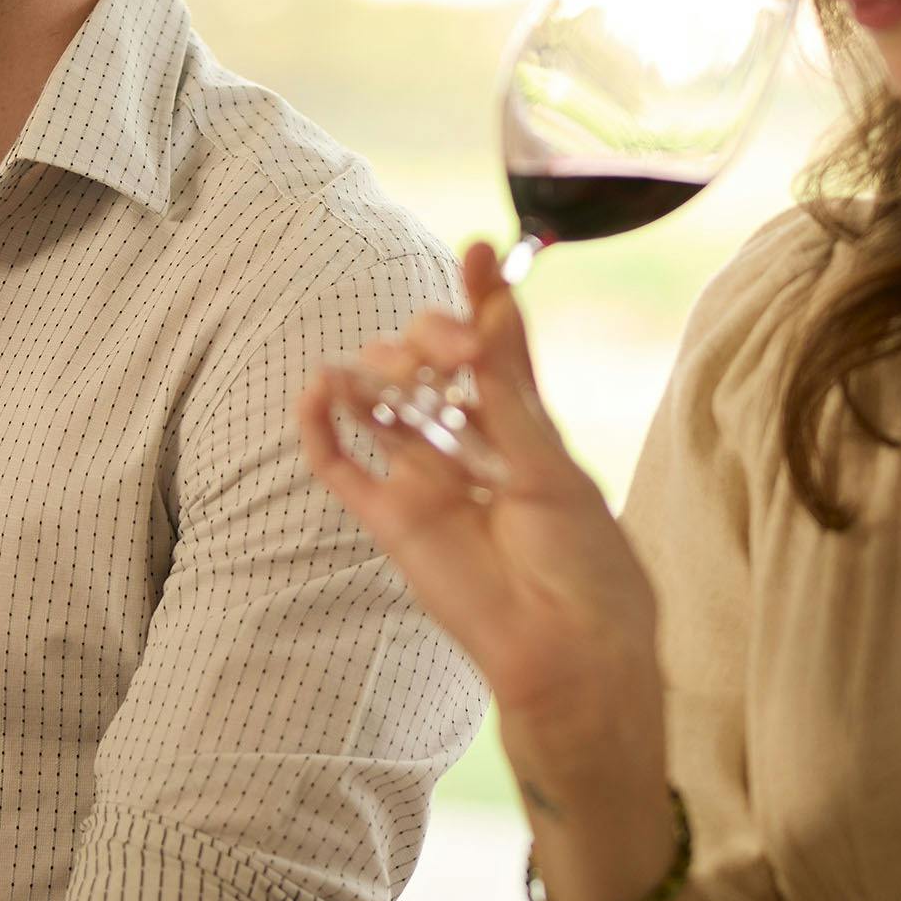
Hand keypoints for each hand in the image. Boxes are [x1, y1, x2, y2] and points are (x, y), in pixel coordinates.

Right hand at [295, 242, 663, 739]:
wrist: (566, 649)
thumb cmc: (582, 562)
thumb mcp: (551, 462)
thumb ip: (509, 388)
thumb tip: (492, 306)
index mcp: (519, 429)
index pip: (489, 350)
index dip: (480, 300)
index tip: (476, 251)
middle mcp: (466, 447)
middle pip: (427, 366)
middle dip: (430, 337)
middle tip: (448, 347)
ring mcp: (423, 479)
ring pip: (377, 403)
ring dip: (375, 369)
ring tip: (394, 370)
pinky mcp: (388, 518)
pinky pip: (336, 465)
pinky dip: (318, 426)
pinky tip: (320, 389)